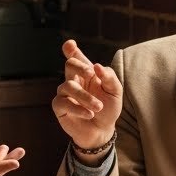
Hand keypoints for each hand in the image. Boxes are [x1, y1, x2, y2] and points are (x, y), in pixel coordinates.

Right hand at [52, 39, 122, 153]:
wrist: (102, 130)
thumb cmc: (108, 108)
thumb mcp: (115, 92)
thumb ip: (109, 77)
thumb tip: (97, 66)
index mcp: (86, 73)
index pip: (76, 57)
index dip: (70, 49)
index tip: (70, 44)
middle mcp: (74, 80)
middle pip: (69, 64)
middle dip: (80, 67)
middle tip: (91, 73)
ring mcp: (65, 93)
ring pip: (68, 85)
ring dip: (85, 96)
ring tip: (98, 107)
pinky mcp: (59, 107)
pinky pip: (63, 102)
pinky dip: (78, 108)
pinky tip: (90, 114)